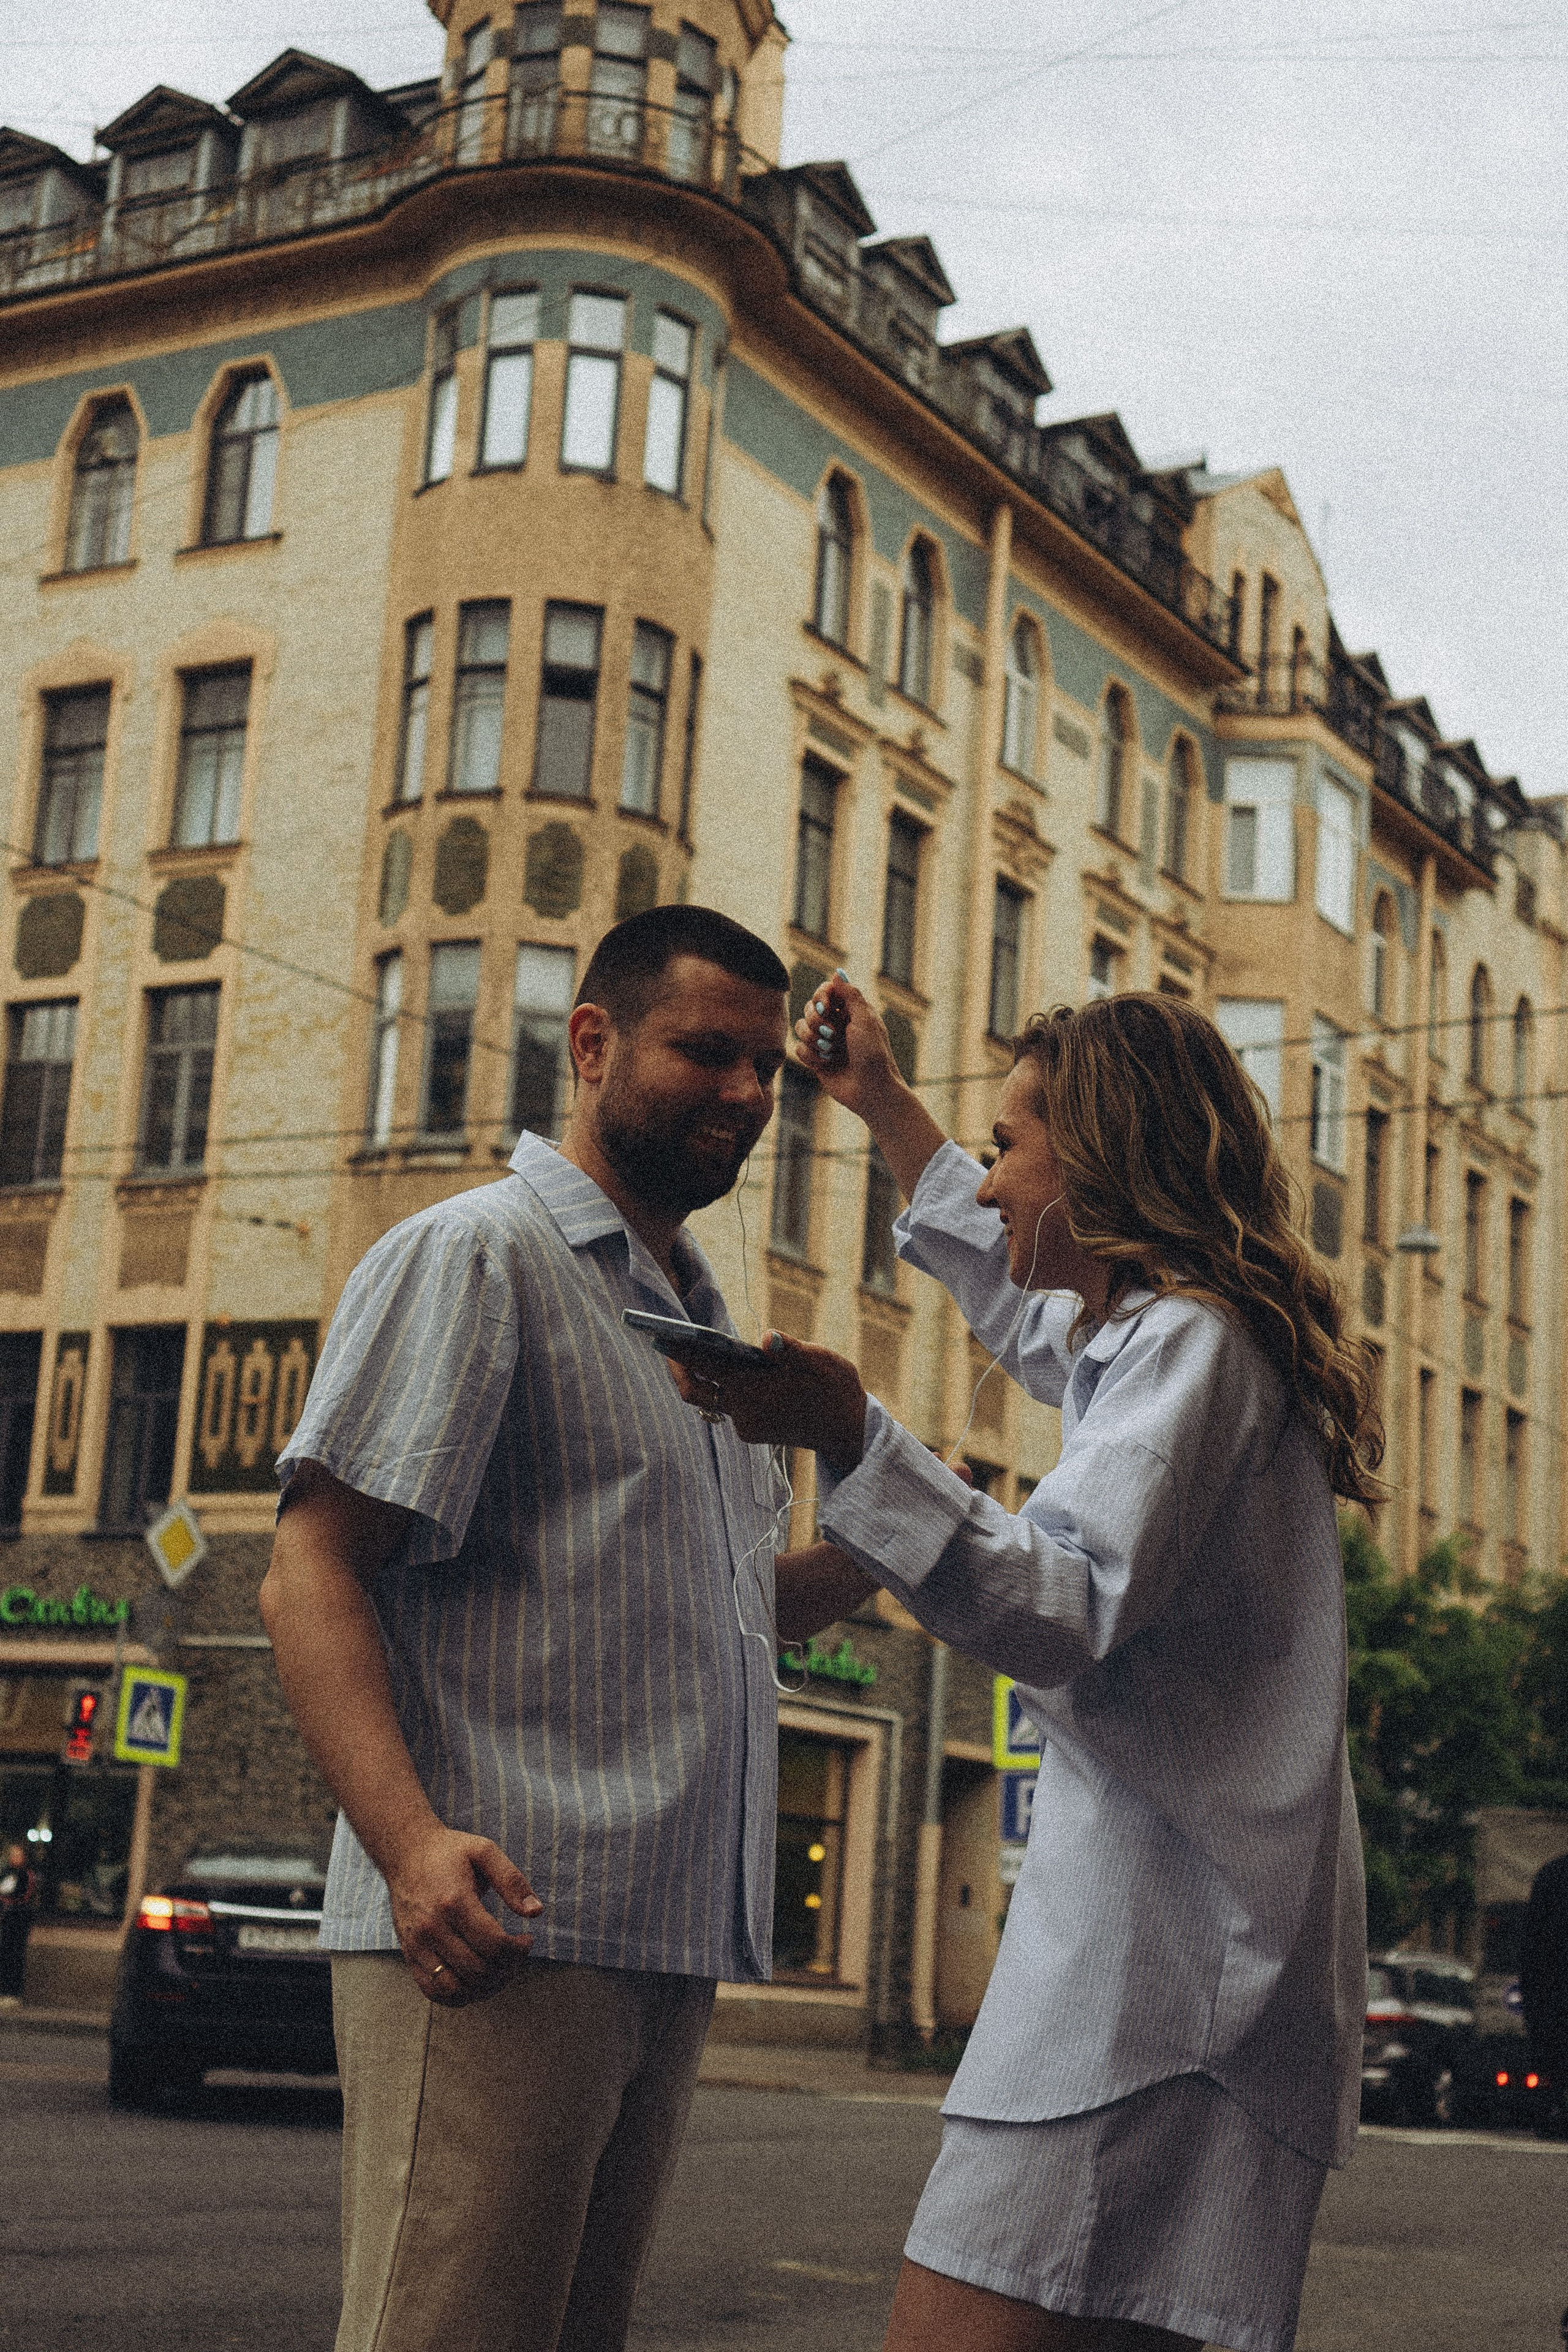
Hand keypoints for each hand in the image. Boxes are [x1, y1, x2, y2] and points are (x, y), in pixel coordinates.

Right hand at [386, 1824, 542, 2006]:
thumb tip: (536, 1913)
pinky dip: (460, 1995)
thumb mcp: (485, 1851)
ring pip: (456, 1989)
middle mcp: (433, 1928)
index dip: (518, 1950)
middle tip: (515, 1954)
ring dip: (485, 1987)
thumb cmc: (450, 1852)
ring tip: (498, 1970)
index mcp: (454, 1901)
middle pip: (478, 1970)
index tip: (527, 1940)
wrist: (405, 1853)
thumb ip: (512, 1881)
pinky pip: (434, 1992)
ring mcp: (418, 1945)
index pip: (494, 1945)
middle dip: (507, 1969)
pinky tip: (476, 1979)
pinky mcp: (409, 1955)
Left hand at [666, 1333, 867, 1474]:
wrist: (849, 1431)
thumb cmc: (836, 1389)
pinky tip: (729, 1368)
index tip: (658, 1336)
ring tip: (697, 1349)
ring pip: (711, 1398)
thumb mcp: (821, 1361)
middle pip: (695, 1390)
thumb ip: (791, 1348)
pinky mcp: (752, 1431)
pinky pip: (727, 1406)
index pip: (706, 1366)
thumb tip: (767, 1338)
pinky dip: (724, 1386)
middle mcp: (745, 1411)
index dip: (680, 1352)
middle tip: (669, 1344)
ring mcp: (746, 1425)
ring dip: (704, 1376)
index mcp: (756, 1389)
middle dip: (680, 1368)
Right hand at [793, 975, 904, 1120]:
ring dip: (812, 1039)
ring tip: (829, 1051)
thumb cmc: (873, 1054)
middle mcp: (836, 1024)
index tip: (825, 1005)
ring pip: (800, 1028)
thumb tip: (837, 974)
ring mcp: (825, 1042)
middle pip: (809, 1008)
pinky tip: (825, 1064)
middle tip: (831, 1033)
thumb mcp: (866, 1020)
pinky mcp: (816, 1060)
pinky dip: (810, 1056)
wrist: (871, 1091)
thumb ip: (851, 995)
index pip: (826, 991)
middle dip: (816, 1020)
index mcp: (851, 1011)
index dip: (821, 995)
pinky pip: (799, 1049)